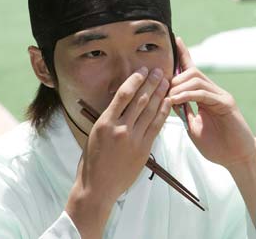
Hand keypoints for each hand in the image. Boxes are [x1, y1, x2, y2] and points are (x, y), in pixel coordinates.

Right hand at [66, 67, 170, 237]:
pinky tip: (167, 102)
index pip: (123, 95)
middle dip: (151, 83)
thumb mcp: (95, 133)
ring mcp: (134, 139)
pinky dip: (162, 113)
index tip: (142, 70)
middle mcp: (120, 129)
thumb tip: (122, 101)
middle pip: (140, 100)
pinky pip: (156, 127)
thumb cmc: (92, 160)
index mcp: (105, 122)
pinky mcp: (144, 150)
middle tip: (159, 70)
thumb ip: (109, 117)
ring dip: (159, 94)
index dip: (135, 80)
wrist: (98, 188)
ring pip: (150, 111)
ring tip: (166, 82)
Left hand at [168, 37, 255, 168]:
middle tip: (161, 89)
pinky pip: (203, 93)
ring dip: (178, 87)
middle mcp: (213, 91)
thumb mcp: (192, 125)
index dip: (183, 54)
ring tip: (168, 97)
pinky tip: (176, 100)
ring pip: (196, 79)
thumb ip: (182, 111)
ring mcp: (220, 96)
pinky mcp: (226, 104)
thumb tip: (168, 98)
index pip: (192, 70)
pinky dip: (187, 95)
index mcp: (204, 94)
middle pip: (191, 71)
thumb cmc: (215, 145)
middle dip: (173, 78)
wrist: (236, 159)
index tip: (175, 40)